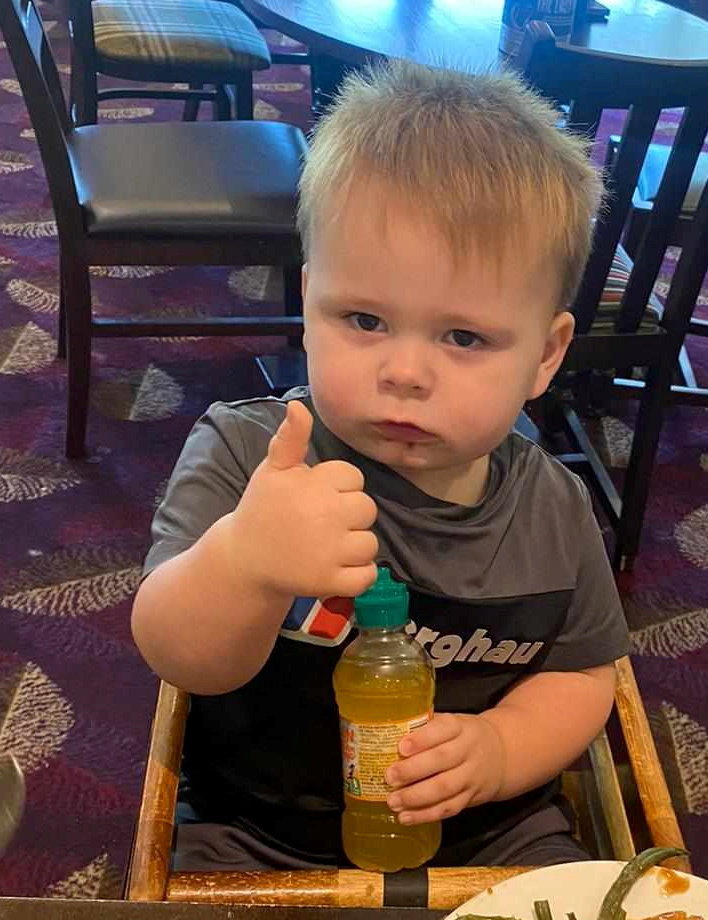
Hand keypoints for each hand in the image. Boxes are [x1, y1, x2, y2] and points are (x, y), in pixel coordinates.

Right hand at [231, 400, 377, 598]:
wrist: (243, 559)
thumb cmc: (262, 509)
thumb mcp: (273, 470)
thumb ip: (290, 439)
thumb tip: (298, 406)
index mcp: (315, 483)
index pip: (353, 478)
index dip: (338, 488)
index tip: (314, 498)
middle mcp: (326, 515)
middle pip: (366, 509)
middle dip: (349, 516)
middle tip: (321, 524)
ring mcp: (330, 551)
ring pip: (370, 543)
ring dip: (354, 547)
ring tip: (326, 546)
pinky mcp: (330, 581)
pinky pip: (366, 575)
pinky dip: (357, 575)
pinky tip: (335, 568)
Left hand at [384, 713, 505, 824]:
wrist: (502, 754)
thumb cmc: (463, 735)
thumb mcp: (451, 722)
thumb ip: (426, 726)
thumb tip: (388, 730)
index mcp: (460, 726)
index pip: (442, 729)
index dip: (422, 739)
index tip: (401, 746)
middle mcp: (468, 750)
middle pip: (442, 760)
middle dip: (413, 770)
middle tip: (389, 777)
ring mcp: (471, 776)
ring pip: (445, 788)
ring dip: (416, 797)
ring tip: (393, 802)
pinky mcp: (471, 798)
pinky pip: (449, 808)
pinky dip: (426, 815)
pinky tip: (406, 817)